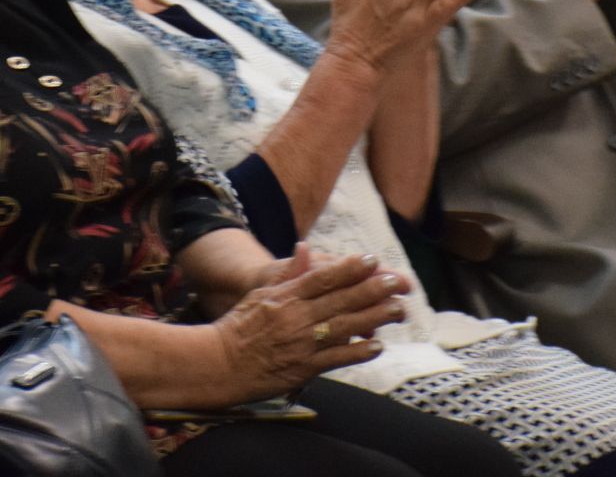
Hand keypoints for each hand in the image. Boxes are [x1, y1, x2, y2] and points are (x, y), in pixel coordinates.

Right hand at [206, 249, 406, 399]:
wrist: (218, 363)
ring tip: (397, 309)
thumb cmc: (238, 327)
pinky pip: (336, 358)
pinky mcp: (303, 367)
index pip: (322, 278)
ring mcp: (301, 343)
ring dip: (374, 318)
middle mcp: (296, 317)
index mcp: (285, 296)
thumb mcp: (259, 294)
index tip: (370, 260)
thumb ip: (287, 275)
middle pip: (340, 299)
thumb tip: (304, 249)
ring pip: (344, 326)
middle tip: (396, 281)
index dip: (349, 269)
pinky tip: (377, 345)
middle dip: (372, 289)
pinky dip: (358, 352)